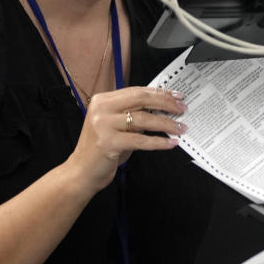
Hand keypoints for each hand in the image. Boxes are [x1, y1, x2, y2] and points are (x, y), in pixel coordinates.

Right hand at [69, 86, 187, 192]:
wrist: (81, 172)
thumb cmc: (101, 149)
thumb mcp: (116, 126)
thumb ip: (134, 115)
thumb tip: (163, 109)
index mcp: (103, 100)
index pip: (137, 91)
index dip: (159, 93)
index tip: (176, 96)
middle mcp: (101, 109)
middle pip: (141, 99)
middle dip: (165, 103)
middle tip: (182, 109)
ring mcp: (103, 125)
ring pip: (143, 119)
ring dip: (166, 124)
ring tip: (180, 128)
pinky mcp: (108, 142)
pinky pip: (141, 140)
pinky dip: (159, 142)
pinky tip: (170, 143)